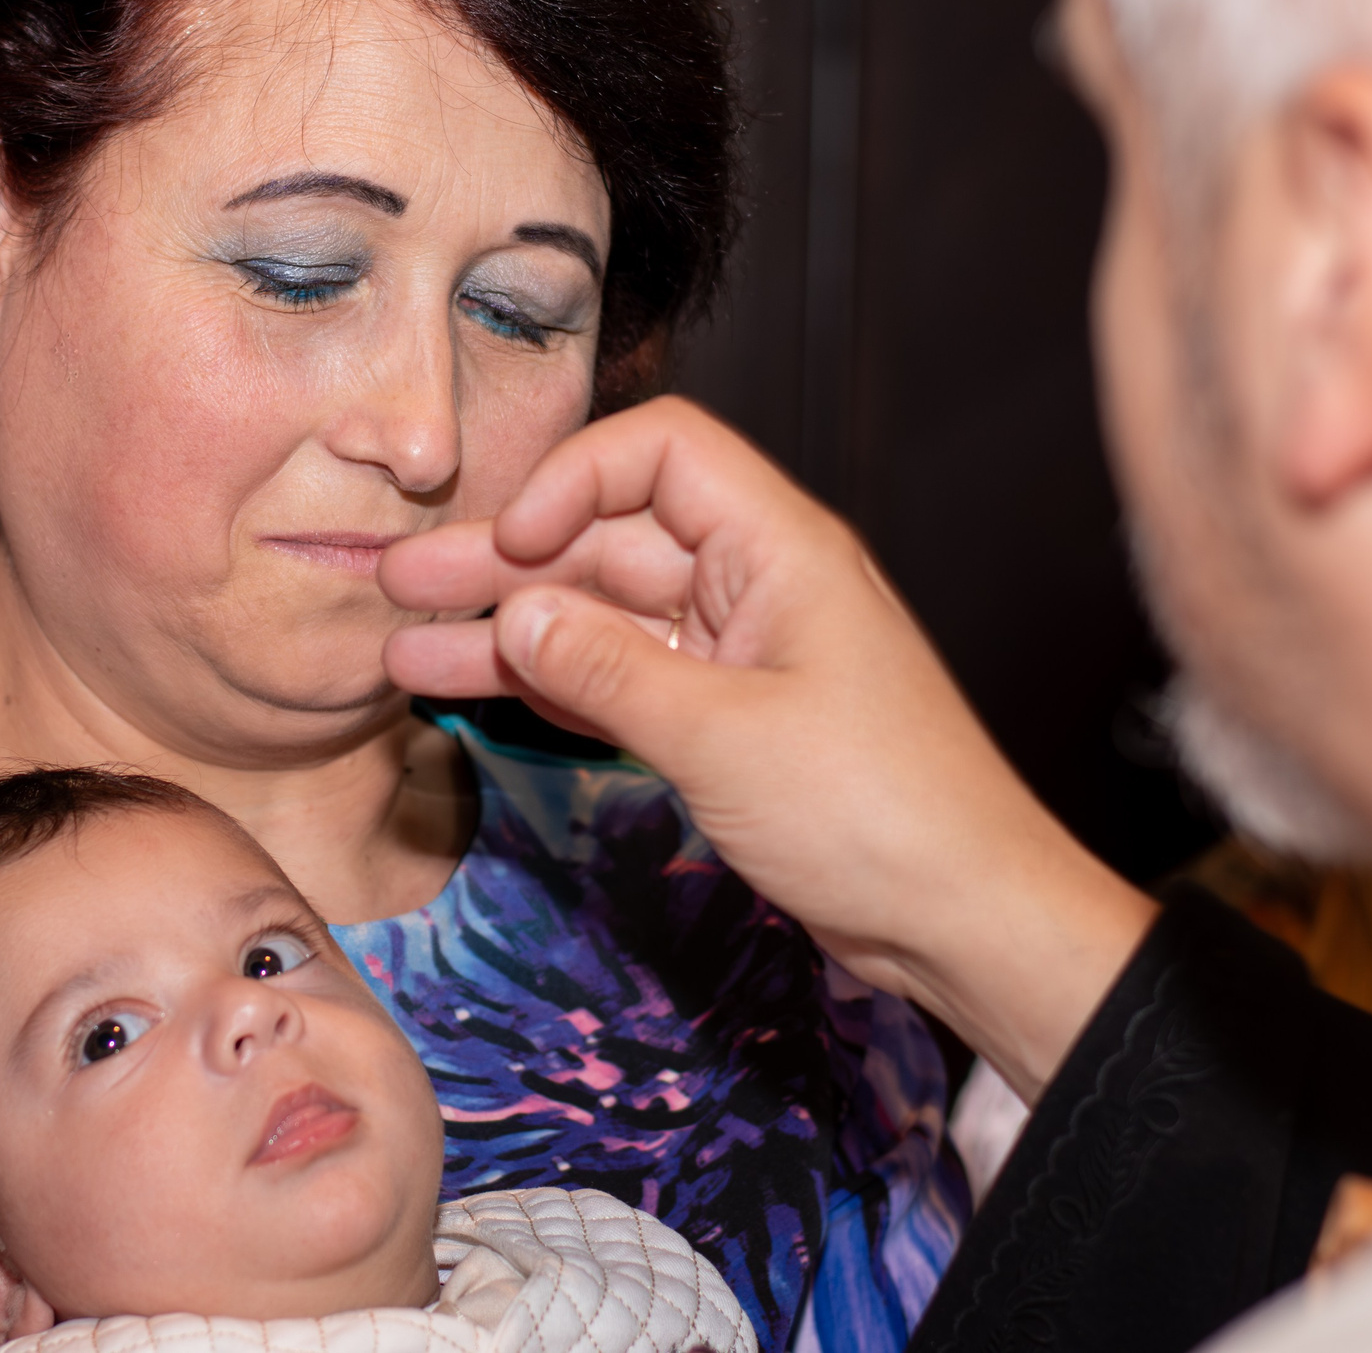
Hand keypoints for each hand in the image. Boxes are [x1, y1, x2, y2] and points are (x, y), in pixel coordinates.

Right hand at [381, 396, 1154, 1099]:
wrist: (967, 918)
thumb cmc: (881, 813)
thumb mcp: (722, 736)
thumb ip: (607, 670)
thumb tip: (516, 618)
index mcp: (778, 547)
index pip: (660, 453)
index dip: (574, 481)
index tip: (513, 544)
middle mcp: (754, 583)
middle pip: (611, 539)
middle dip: (506, 562)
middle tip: (403, 584)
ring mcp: (739, 652)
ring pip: (605, 616)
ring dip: (512, 632)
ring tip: (407, 651)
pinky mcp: (728, 719)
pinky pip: (625, 678)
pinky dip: (558, 684)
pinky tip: (484, 693)